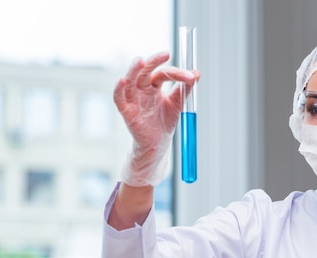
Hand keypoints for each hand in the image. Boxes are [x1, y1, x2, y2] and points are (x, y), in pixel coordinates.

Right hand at [114, 51, 199, 186]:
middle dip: (154, 62)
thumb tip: (197, 73)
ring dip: (134, 70)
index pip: (163, 73)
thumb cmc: (165, 122)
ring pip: (130, 80)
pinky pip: (119, 98)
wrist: (158, 143)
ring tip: (141, 61)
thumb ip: (185, 88)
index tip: (191, 76)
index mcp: (154, 85)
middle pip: (145, 70)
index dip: (177, 73)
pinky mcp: (126, 111)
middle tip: (166, 54)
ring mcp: (133, 98)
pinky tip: (122, 80)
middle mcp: (142, 88)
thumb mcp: (178, 103)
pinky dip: (118, 89)